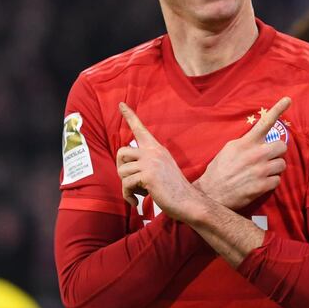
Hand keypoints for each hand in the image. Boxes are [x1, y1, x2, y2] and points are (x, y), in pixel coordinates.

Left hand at [116, 102, 200, 220]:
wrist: (188, 201)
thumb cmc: (174, 189)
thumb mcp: (162, 168)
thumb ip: (148, 162)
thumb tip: (127, 166)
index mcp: (157, 149)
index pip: (140, 128)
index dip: (129, 115)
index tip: (121, 104)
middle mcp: (153, 152)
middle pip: (121, 151)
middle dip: (120, 168)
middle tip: (130, 181)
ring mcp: (150, 162)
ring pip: (121, 171)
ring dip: (126, 186)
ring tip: (139, 193)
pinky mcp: (148, 175)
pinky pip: (126, 184)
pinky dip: (128, 196)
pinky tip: (136, 202)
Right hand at [196, 97, 290, 209]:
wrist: (211, 194)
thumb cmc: (218, 170)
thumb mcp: (229, 149)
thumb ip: (246, 143)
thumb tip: (258, 139)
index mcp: (246, 143)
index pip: (265, 122)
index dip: (278, 110)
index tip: (288, 99)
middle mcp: (255, 154)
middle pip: (282, 146)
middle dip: (278, 151)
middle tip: (269, 157)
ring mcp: (261, 170)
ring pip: (282, 164)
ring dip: (275, 168)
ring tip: (263, 172)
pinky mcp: (263, 186)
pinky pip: (278, 180)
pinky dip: (271, 182)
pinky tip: (261, 183)